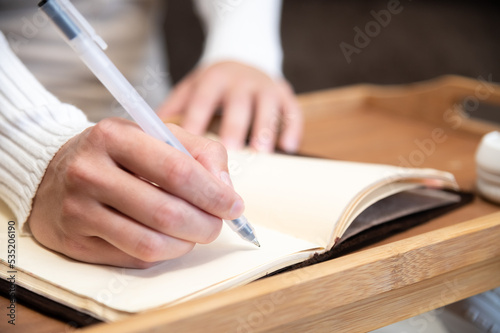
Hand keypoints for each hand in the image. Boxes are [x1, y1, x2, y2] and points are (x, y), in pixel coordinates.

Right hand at [28, 118, 243, 267]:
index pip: (178, 170)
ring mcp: (78, 209)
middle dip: (206, 225)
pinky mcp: (74, 240)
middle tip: (217, 225)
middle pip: (167, 213)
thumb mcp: (157, 135)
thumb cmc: (118, 154)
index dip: (214, 194)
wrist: (54, 171)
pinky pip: (133, 258)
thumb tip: (225, 188)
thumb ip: (200, 152)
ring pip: (150, 243)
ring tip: (194, 233)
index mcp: (115, 136)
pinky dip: (162, 254)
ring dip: (186, 244)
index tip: (234, 205)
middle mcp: (91, 172)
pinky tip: (166, 240)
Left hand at [158, 61, 302, 152]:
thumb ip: (172, 110)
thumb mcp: (190, 89)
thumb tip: (146, 138)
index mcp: (213, 79)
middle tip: (229, 150)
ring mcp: (265, 86)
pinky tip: (287, 147)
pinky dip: (292, 128)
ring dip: (264, 129)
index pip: (203, 99)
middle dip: (233, 126)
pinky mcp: (285, 94)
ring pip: (267, 106)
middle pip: (237, 103)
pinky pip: (292, 110)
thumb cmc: (213, 86)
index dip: (198, 120)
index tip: (192, 144)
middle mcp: (240, 81)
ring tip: (261, 151)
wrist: (244, 60)